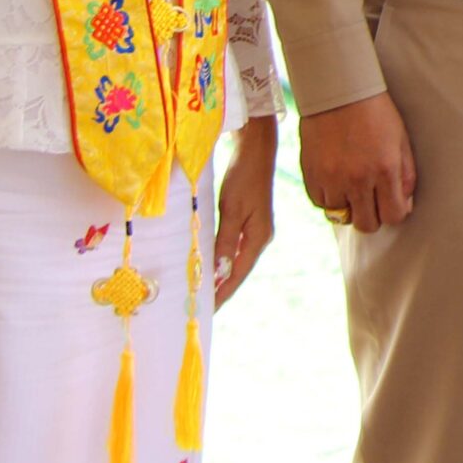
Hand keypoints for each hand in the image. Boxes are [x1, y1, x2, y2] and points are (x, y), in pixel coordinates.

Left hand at [212, 116, 277, 308]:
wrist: (256, 151)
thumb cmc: (243, 177)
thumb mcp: (231, 210)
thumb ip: (225, 242)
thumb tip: (219, 272)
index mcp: (259, 239)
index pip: (237, 275)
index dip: (222, 294)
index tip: (207, 311)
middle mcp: (260, 238)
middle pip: (238, 271)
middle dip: (222, 289)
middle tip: (202, 307)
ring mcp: (256, 230)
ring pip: (236, 261)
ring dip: (221, 276)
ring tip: (204, 291)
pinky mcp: (250, 221)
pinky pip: (234, 249)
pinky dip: (223, 260)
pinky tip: (212, 264)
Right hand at [299, 91, 416, 234]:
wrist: (338, 90)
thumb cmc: (375, 112)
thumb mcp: (401, 140)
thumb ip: (406, 176)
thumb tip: (404, 205)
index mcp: (385, 169)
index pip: (393, 216)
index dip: (394, 212)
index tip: (391, 202)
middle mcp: (357, 179)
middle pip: (366, 224)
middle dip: (372, 215)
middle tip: (371, 198)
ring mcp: (331, 179)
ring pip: (341, 217)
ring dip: (348, 206)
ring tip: (351, 185)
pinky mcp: (311, 175)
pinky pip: (320, 204)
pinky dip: (329, 198)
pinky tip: (335, 180)